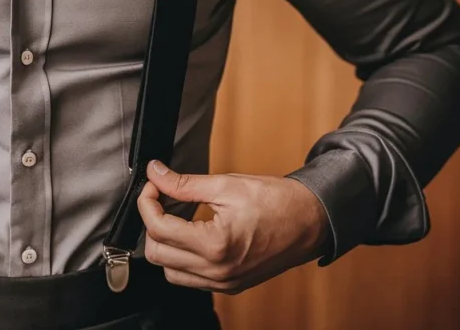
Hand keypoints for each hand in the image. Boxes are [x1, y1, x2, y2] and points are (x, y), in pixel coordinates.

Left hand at [138, 160, 329, 294]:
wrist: (312, 222)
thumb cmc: (276, 201)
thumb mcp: (226, 185)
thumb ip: (184, 183)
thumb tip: (155, 173)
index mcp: (216, 245)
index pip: (158, 228)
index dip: (147, 201)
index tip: (153, 184)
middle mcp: (217, 271)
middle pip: (156, 253)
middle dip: (152, 222)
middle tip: (161, 197)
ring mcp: (223, 283)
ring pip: (169, 271)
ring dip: (164, 244)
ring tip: (176, 217)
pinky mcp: (229, 286)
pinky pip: (189, 279)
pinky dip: (181, 258)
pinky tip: (191, 235)